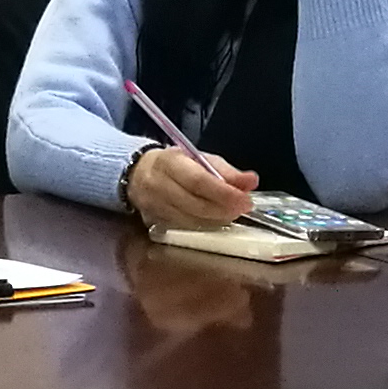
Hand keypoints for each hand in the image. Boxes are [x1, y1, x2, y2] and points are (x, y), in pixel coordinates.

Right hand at [130, 142, 257, 231]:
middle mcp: (158, 186)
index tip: (245, 199)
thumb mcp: (199, 158)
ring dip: (216, 220)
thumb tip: (252, 181)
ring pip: (191, 221)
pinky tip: (214, 221)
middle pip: (195, 205)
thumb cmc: (173, 164)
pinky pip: (184, 230)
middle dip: (224, 209)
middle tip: (243, 208)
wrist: (136, 174)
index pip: (199, 181)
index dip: (224, 193)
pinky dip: (204, 227)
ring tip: (230, 213)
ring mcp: (154, 207)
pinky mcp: (154, 223)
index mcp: (169, 163)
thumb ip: (226, 171)